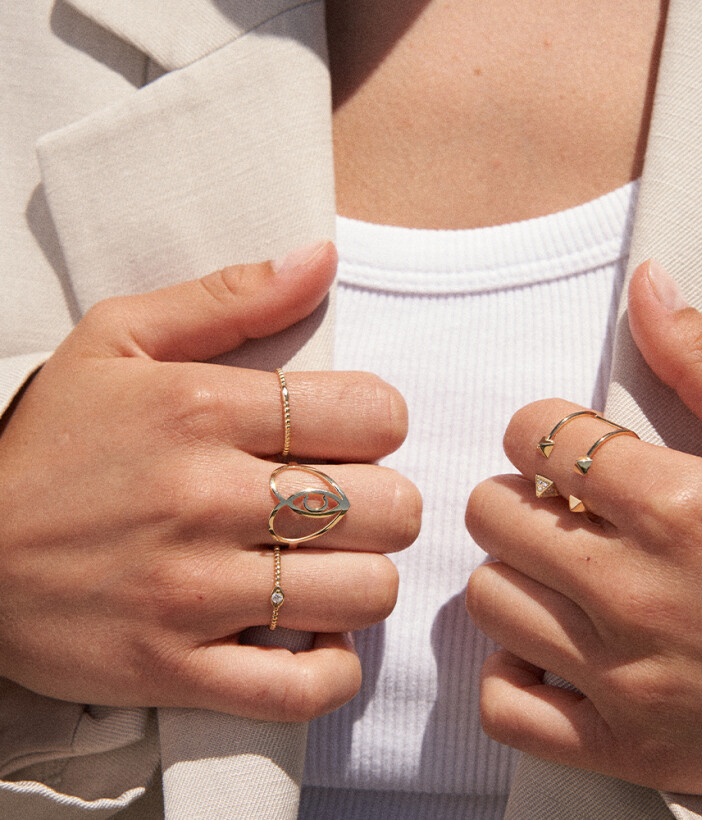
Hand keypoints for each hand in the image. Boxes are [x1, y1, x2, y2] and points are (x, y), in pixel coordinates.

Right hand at [0, 241, 420, 721]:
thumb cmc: (50, 437)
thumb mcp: (119, 337)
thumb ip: (231, 296)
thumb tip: (322, 259)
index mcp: (203, 409)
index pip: (373, 415)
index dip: (383, 424)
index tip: (353, 435)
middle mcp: (205, 499)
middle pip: (388, 508)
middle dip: (389, 504)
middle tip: (351, 504)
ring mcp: (190, 592)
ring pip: (363, 593)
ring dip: (366, 580)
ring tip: (330, 565)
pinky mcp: (172, 668)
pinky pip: (302, 688)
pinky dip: (333, 669)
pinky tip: (314, 634)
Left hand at [466, 260, 701, 803]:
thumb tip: (648, 285)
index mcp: (676, 503)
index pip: (534, 433)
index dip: (539, 427)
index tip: (563, 443)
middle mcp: (637, 589)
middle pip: (490, 513)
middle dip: (515, 495)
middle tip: (558, 505)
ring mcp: (628, 676)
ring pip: (488, 599)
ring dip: (511, 574)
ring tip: (558, 572)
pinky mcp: (631, 747)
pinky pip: (508, 710)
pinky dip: (513, 677)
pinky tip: (551, 652)